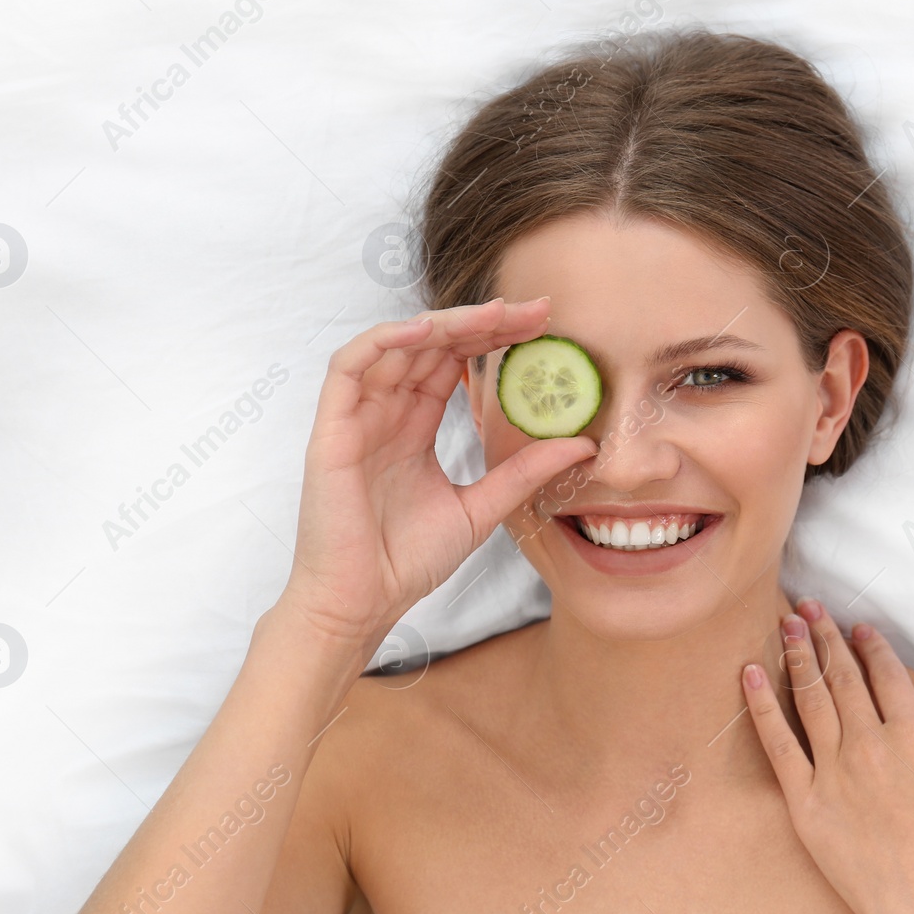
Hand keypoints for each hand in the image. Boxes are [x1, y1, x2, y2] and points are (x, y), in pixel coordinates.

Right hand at [274, 297, 597, 646]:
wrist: (362, 603)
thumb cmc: (406, 561)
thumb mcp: (482, 507)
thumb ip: (524, 472)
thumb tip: (583, 445)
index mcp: (415, 426)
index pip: (455, 362)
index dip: (494, 337)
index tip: (543, 325)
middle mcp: (386, 412)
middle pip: (432, 344)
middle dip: (482, 321)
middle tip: (534, 310)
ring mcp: (357, 417)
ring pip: (396, 345)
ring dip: (443, 322)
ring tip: (493, 314)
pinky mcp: (331, 429)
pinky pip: (349, 368)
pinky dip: (383, 341)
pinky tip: (425, 331)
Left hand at [742, 599, 913, 913]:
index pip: (887, 676)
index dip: (870, 646)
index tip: (857, 626)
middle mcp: (872, 747)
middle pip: (844, 678)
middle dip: (825, 637)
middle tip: (808, 606)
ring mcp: (835, 774)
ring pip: (810, 700)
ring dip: (797, 657)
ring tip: (786, 624)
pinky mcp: (806, 804)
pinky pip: (777, 745)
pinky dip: (761, 705)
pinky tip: (750, 673)